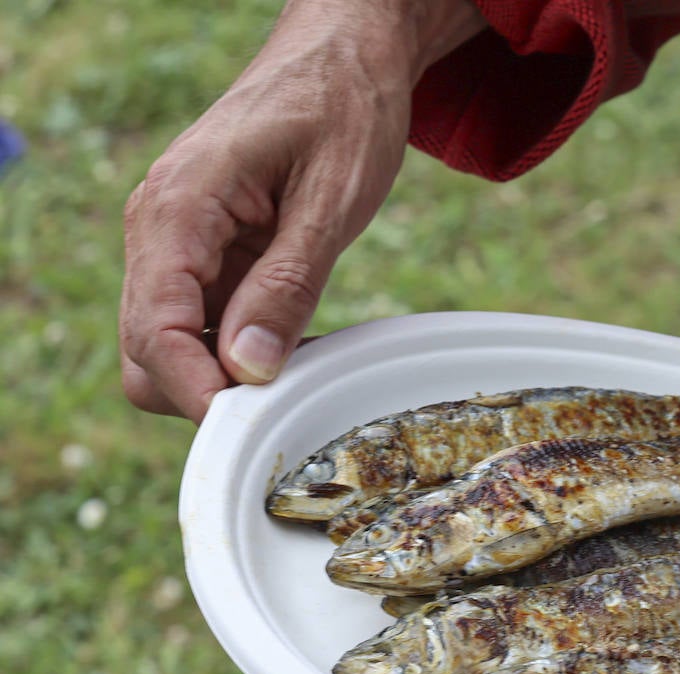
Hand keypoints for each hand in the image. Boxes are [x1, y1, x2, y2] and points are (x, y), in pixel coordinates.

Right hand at [119, 0, 483, 420]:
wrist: (343, 53)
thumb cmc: (342, 107)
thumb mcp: (332, 199)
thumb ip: (287, 284)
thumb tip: (248, 368)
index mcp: (178, 210)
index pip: (154, 333)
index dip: (200, 393)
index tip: (258, 424)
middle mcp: (159, 232)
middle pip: (146, 356)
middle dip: (206, 394)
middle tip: (288, 400)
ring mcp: (178, 247)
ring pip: (168, 350)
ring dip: (226, 376)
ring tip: (301, 366)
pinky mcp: (205, 256)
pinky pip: (202, 328)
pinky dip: (240, 353)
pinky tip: (296, 343)